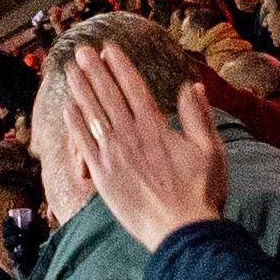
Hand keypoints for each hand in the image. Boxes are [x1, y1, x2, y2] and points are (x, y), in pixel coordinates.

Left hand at [35, 40, 232, 250]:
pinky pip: (84, 145)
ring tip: (70, 71)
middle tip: (80, 51)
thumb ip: (199, 116)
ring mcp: (114, 156)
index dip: (120, 66)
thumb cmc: (201, 192)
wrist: (181, 231)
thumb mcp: (210, 150)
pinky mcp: (103, 176)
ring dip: (81, 91)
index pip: (134, 88)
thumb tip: (193, 87)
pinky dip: (75, 125)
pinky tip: (68, 109)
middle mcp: (131, 136)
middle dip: (94, 71)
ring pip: (93, 115)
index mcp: (156, 127)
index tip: (108, 49)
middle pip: (108, 96)